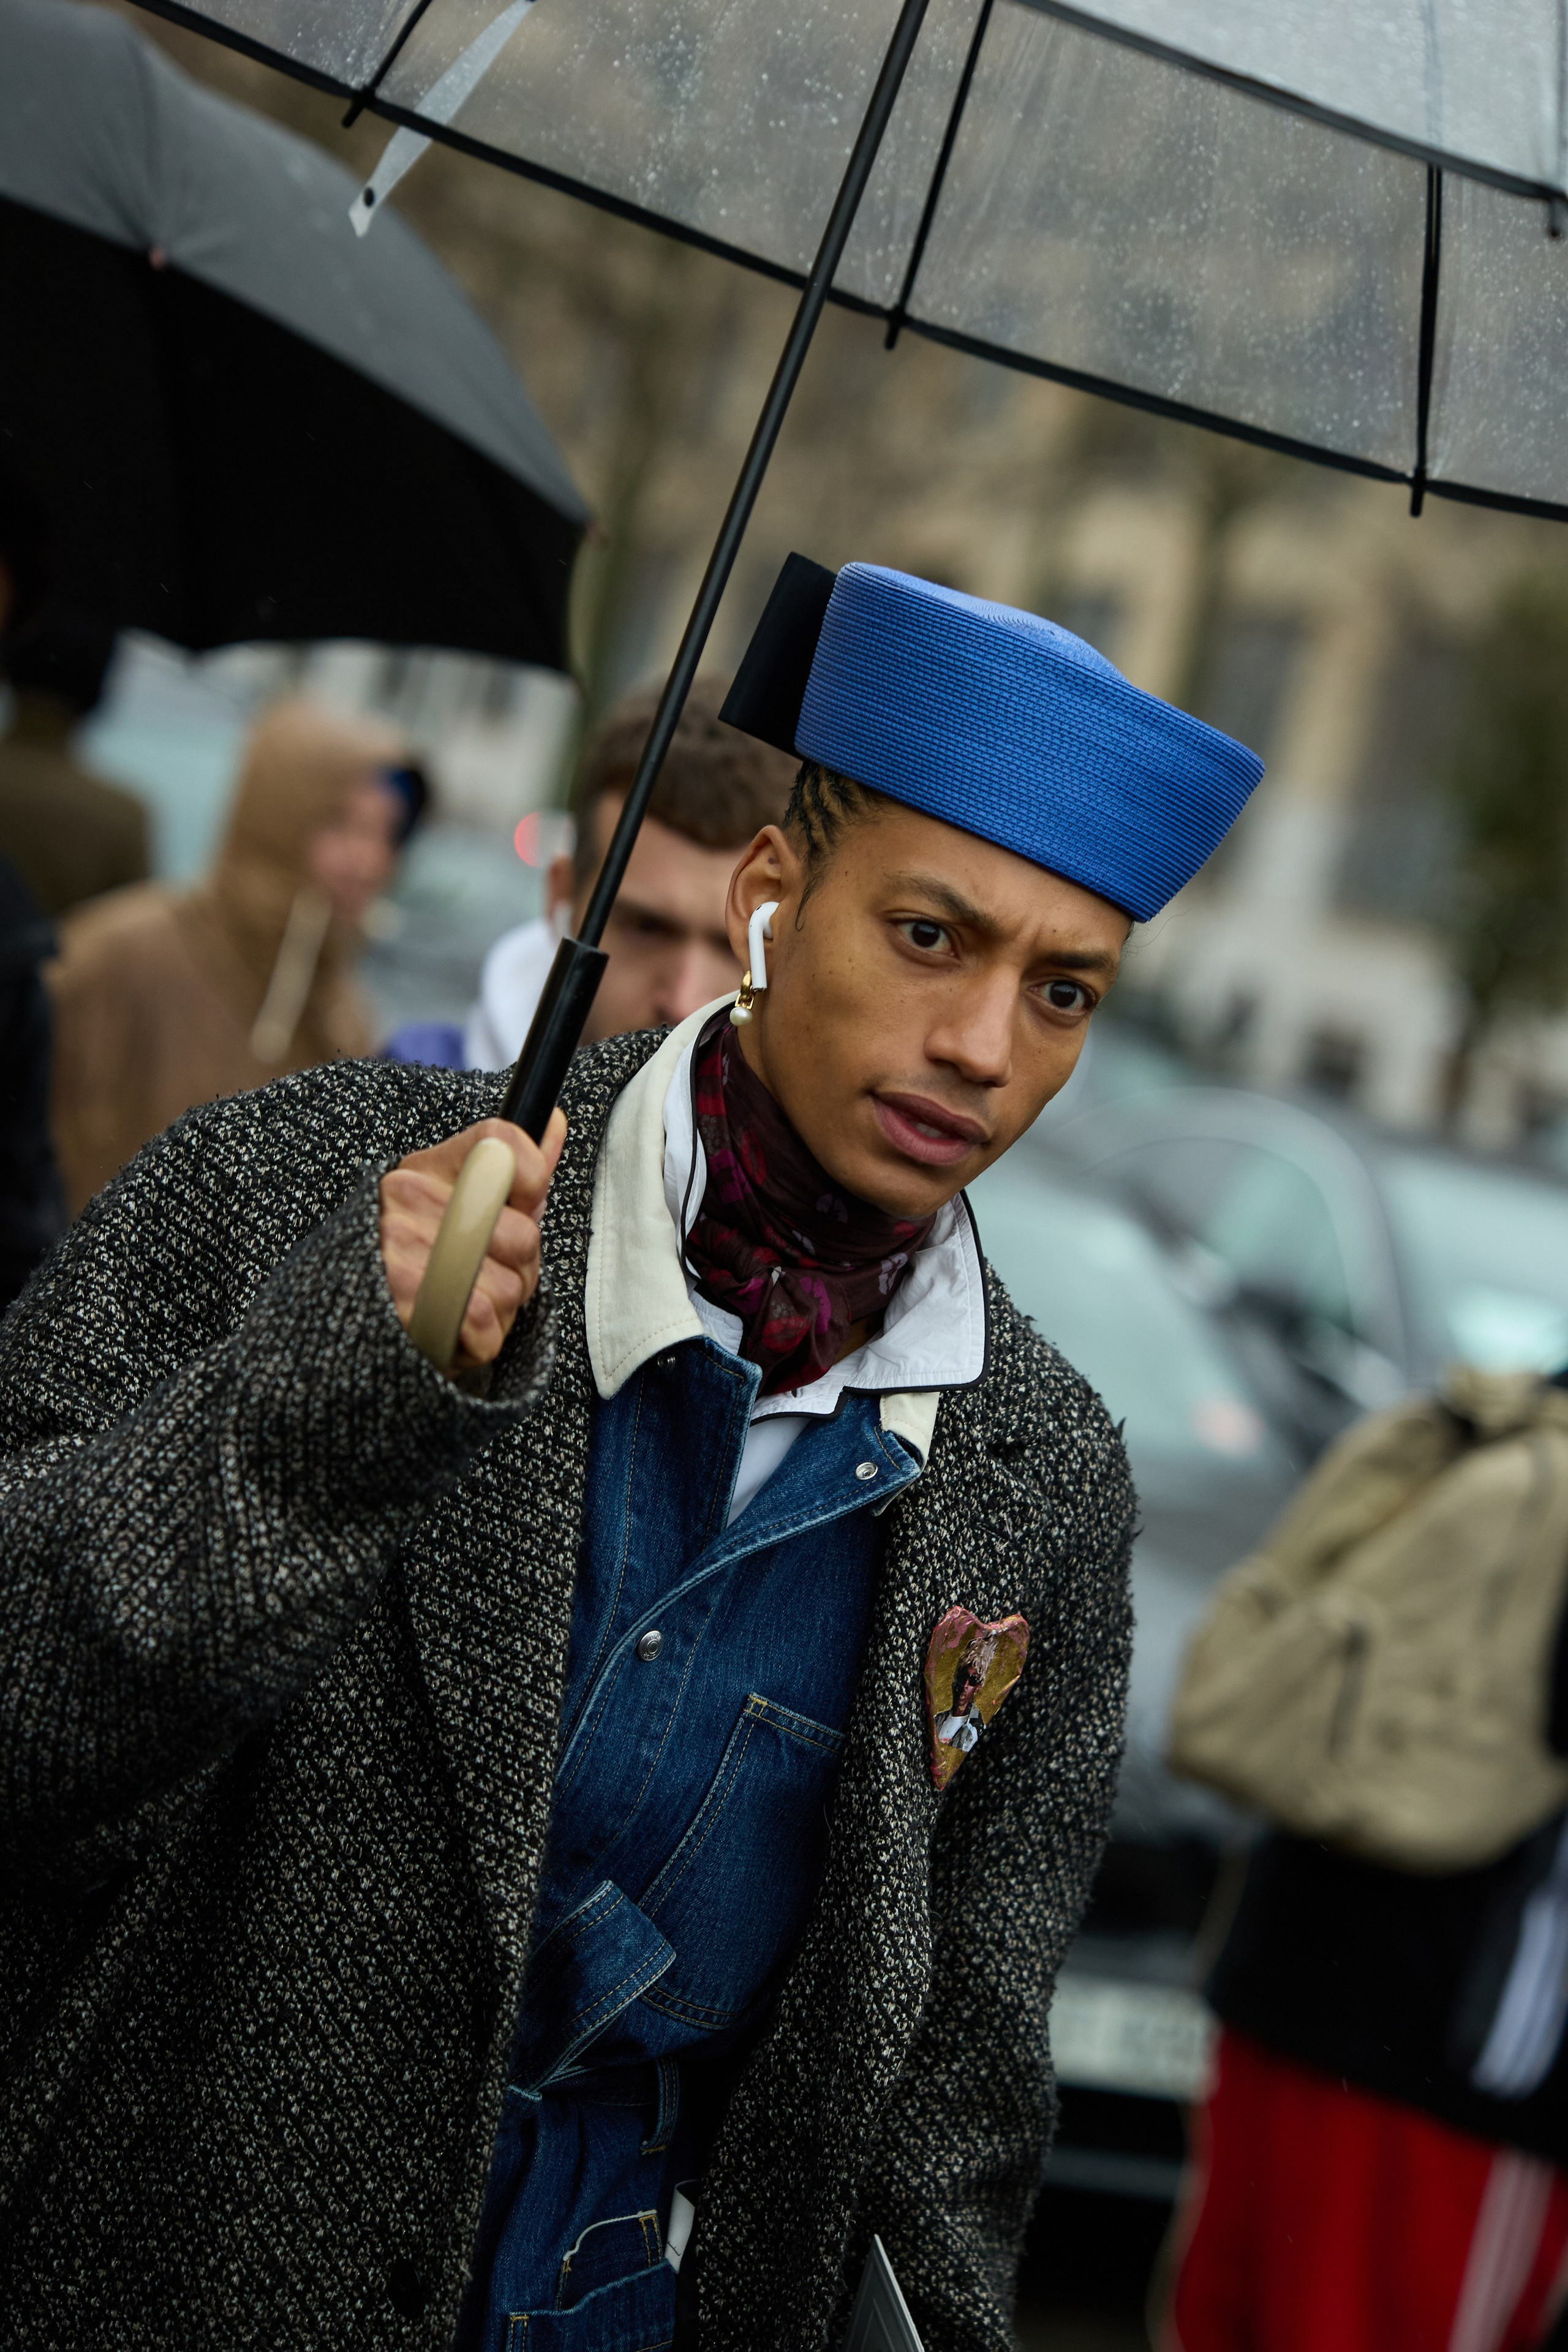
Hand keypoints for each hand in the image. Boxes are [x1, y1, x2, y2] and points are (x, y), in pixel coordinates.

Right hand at [379, 1110, 565, 1370]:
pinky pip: (484, 1323)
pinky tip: (455, 1330)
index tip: (522, 1206)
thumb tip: (554, 1121)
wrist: (353, 1325)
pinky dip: (480, 1341)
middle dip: (521, 1269)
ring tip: (464, 1306)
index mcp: (425, 1169)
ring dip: (501, 1311)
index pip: (500, 1141)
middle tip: (485, 1275)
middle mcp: (406, 1198)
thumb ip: (514, 1168)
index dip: (532, 1180)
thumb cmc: (425, 1265)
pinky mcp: (401, 1303)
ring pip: (511, 1286)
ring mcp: (399, 1248)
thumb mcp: (463, 1205)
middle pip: (523, 1233)